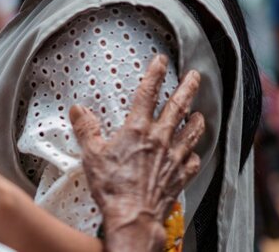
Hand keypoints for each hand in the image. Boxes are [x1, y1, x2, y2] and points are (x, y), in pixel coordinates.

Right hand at [70, 54, 203, 248]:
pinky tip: (194, 154)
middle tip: (194, 77)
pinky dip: (194, 155)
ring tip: (200, 114)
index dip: (155, 74)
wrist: (134, 217)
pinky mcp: (180, 175)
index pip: (148, 93)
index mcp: (138, 129)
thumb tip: (78, 110)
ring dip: (197, 121)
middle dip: (187, 88)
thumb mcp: (92, 155)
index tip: (161, 61)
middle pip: (178, 107)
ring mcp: (173, 157)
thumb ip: (87, 129)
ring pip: (191, 132)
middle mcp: (160, 138)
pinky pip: (192, 162)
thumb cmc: (113, 187)